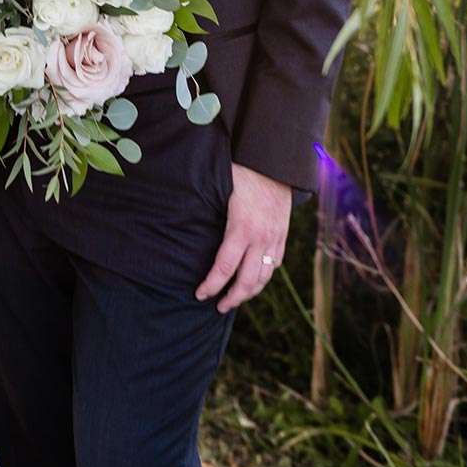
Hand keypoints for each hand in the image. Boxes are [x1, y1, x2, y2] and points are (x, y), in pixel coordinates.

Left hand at [195, 161, 291, 314]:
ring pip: (264, 276)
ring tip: (236, 298)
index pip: (225, 268)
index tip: (199, 294)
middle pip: (247, 281)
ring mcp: (275, 237)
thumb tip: (183, 218)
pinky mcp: (283, 233)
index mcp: (241, 228)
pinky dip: (265, 274)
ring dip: (250, 292)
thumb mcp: (221, 188)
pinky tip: (256, 278)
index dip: (211, 285)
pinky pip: (276, 262)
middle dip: (232, 298)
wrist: (277, 160)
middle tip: (218, 306)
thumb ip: (208, 209)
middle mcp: (261, 237)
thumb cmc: (243, 170)